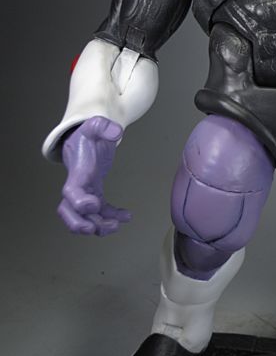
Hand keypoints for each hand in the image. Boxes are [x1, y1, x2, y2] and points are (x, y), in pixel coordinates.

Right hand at [58, 116, 130, 234]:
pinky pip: (101, 212)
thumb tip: (115, 132)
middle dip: (79, 224)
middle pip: (68, 212)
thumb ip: (103, 126)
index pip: (71, 192)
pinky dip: (113, 217)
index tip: (94, 205)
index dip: (79, 202)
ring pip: (84, 217)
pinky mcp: (95, 195)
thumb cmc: (87, 135)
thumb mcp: (94, 125)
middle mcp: (78, 186)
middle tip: (94, 229)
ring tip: (116, 226)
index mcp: (77, 172)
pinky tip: (126, 217)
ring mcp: (86, 193)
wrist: (84, 139)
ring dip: (98, 226)